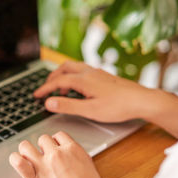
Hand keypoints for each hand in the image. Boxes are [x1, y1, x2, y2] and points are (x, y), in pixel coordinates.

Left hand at [9, 131, 108, 177]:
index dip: (56, 143)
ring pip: (26, 146)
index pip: (59, 136)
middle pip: (43, 139)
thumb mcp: (90, 171)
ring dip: (26, 151)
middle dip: (43, 148)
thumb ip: (77, 161)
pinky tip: (17, 162)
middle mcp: (58, 155)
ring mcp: (44, 167)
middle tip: (45, 158)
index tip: (55, 149)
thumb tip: (71, 158)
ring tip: (29, 158)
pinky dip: (15, 160)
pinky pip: (18, 162)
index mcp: (74, 151)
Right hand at [34, 61, 159, 122]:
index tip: (36, 95)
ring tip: (60, 90)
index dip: (45, 88)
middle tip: (45, 90)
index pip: (58, 81)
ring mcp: (97, 72)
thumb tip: (49, 102)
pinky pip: (82, 70)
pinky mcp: (104, 76)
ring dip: (63, 76)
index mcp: (83, 80)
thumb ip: (68, 106)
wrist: (142, 100)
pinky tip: (78, 89)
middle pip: (64, 69)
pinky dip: (73, 77)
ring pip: (74, 67)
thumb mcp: (90, 110)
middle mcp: (89, 72)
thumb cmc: (119, 106)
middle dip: (52, 78)